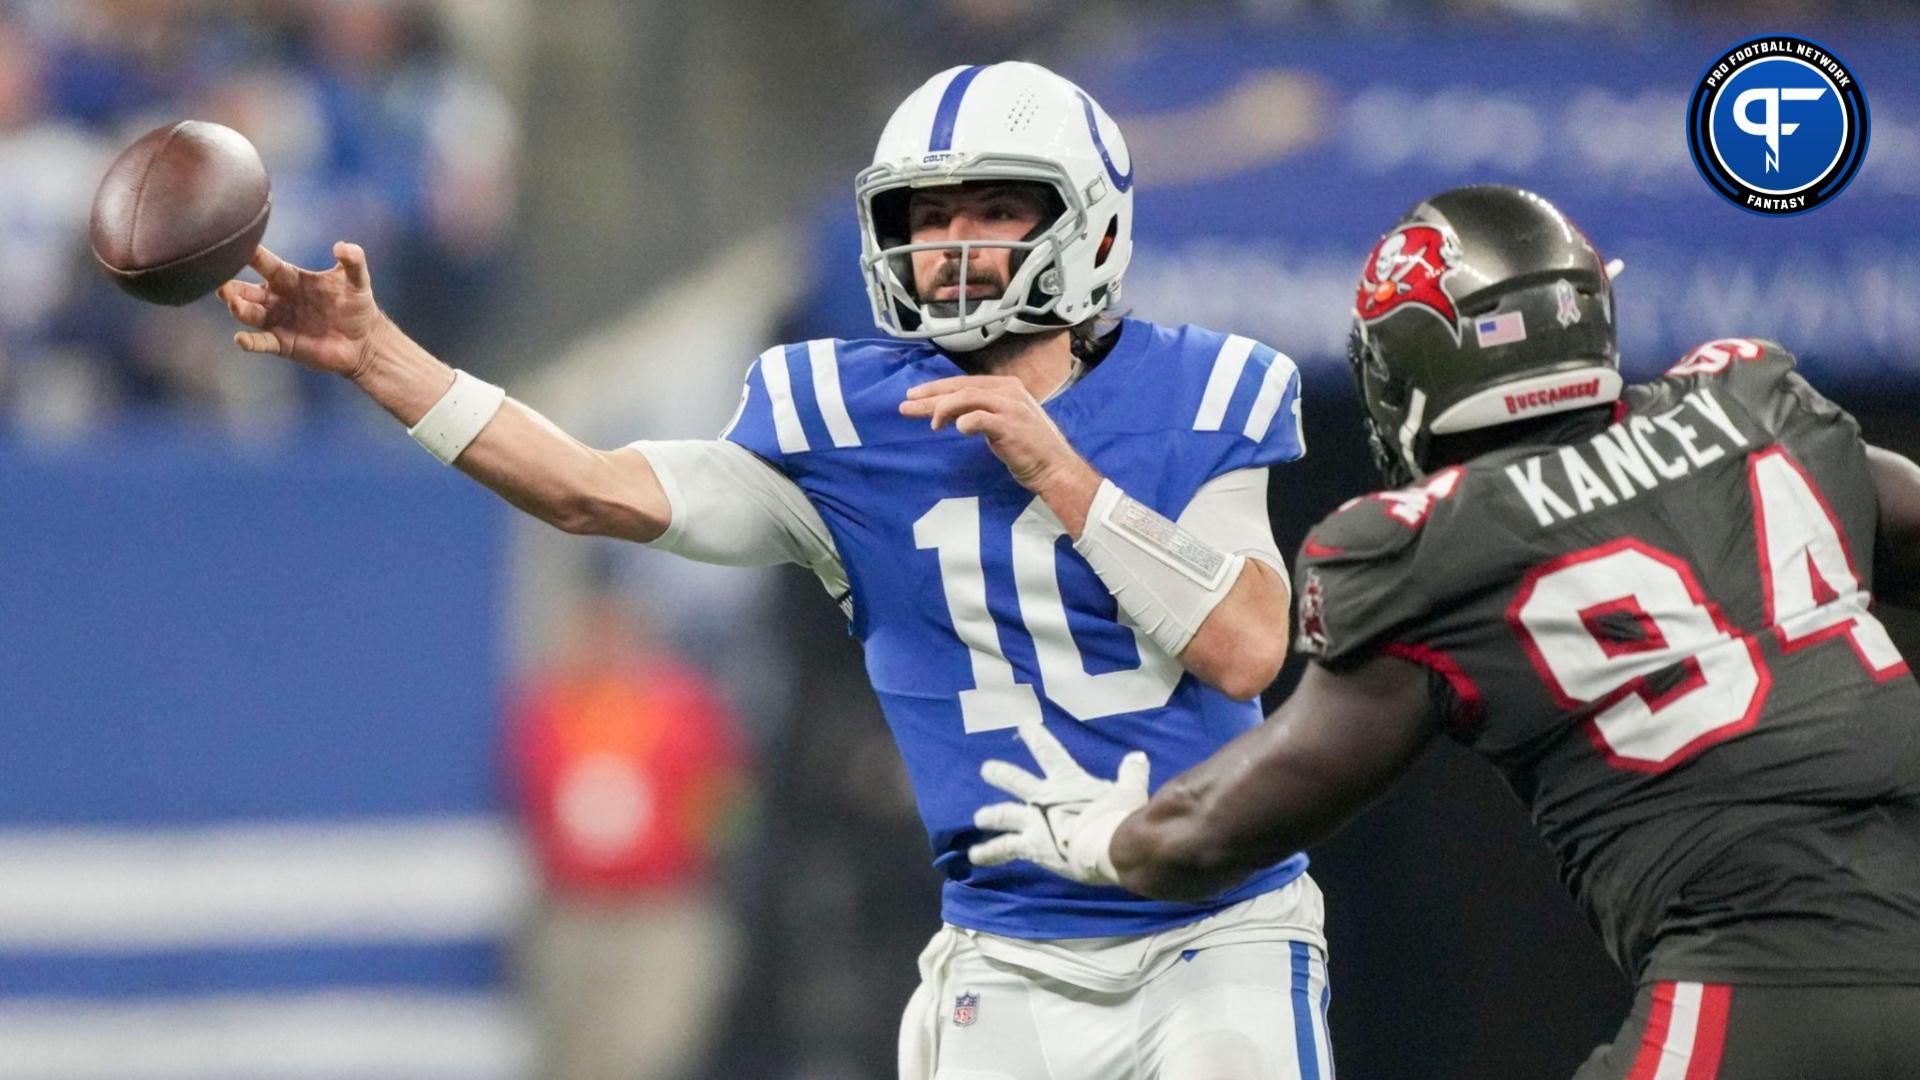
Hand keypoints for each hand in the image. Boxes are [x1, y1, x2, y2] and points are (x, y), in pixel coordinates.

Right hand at [217, 243, 383, 379]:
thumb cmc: (357, 305)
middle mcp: (278, 298)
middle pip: (249, 291)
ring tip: (232, 303)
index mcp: (291, 278)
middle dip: (234, 287)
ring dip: (240, 309)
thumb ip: (353, 260)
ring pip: (251, 314)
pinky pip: (263, 342)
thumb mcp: (358, 280)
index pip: (267, 264)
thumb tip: (343, 246)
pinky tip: (241, 340)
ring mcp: (278, 321)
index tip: (236, 244)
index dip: (253, 256)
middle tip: (222, 284)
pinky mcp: (283, 344)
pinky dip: (251, 342)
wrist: (366, 340)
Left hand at [900, 375, 1101, 524]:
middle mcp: (1008, 391)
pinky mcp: (1009, 425)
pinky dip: (963, 422)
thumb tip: (951, 414)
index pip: (964, 383)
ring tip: (931, 424)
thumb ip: (982, 412)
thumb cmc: (1029, 449)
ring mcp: (1010, 407)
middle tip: (907, 404)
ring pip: (967, 397)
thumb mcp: (1004, 422)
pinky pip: (978, 418)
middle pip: (961, 387)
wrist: (1055, 468)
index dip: (937, 389)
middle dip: (931, 395)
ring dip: (943, 409)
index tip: (915, 396)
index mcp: (1007, 387)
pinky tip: (955, 429)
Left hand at [969, 721, 1149, 885]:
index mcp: (1068, 781)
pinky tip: (974, 857)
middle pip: (1016, 780)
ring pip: (1003, 815)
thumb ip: (1131, 773)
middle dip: (1000, 773)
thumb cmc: (1121, 816)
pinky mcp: (1031, 846)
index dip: (1036, 737)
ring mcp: (1034, 822)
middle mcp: (1044, 798)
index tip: (1023, 723)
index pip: (1049, 752)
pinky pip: (1004, 849)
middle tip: (986, 769)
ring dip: (989, 815)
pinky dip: (988, 853)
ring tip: (978, 818)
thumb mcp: (1130, 791)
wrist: (1110, 846)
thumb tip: (1138, 756)